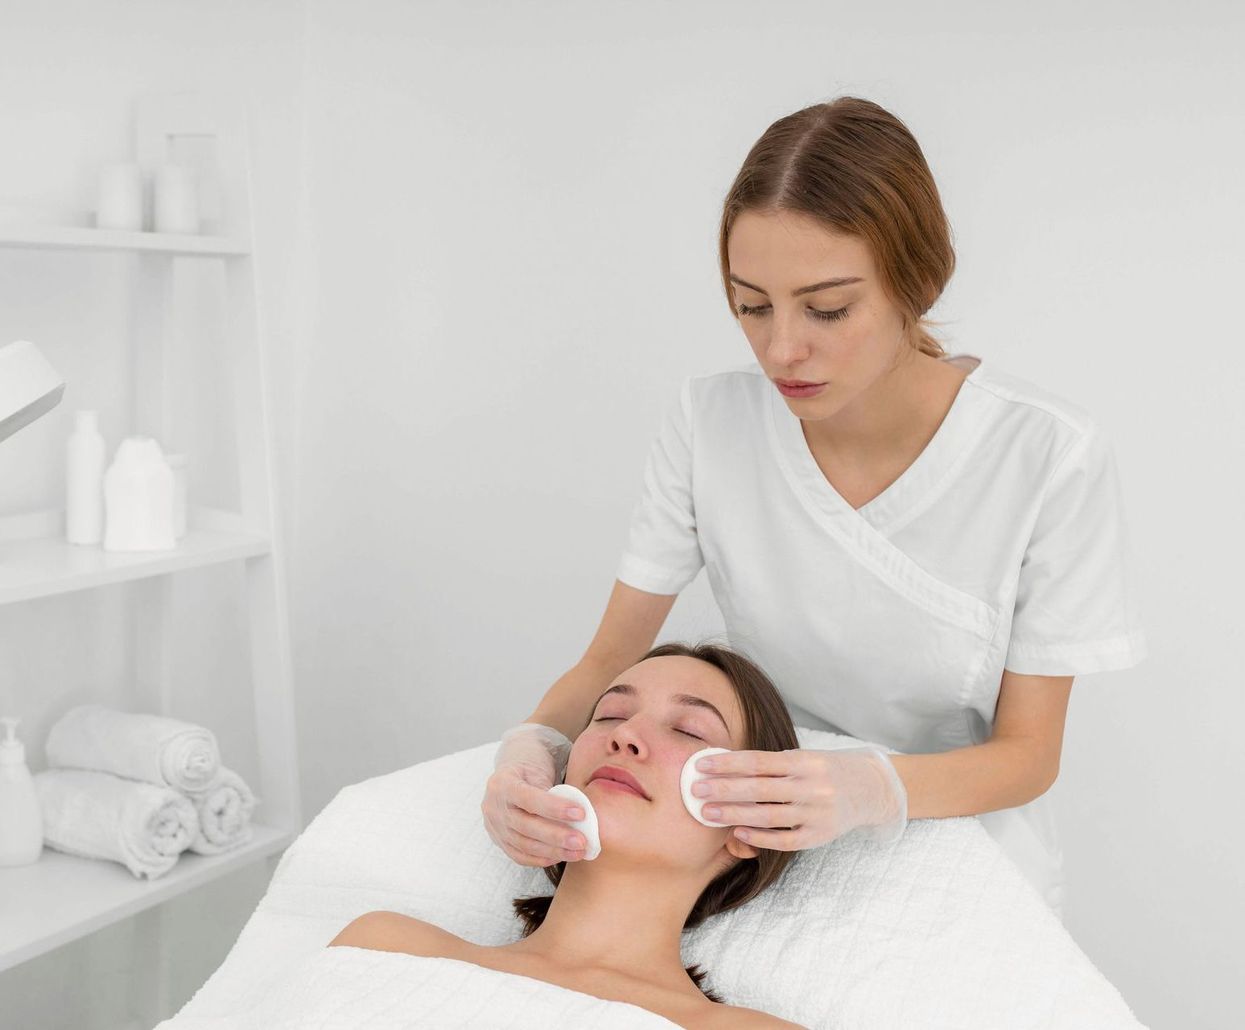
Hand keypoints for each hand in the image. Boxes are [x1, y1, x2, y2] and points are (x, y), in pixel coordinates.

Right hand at [481, 722, 590, 866]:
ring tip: (578, 851)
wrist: (510, 775)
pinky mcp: (499, 841)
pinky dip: (542, 859)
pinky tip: (561, 856)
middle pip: (526, 826)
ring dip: (554, 851)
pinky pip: (520, 856)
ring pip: (524, 845)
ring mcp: (494, 827)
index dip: (555, 808)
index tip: (580, 813)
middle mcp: (493, 807)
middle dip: (556, 836)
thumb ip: (552, 791)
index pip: (530, 799)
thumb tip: (577, 816)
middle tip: (582, 841)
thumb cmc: (529, 768)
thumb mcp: (538, 769)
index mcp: (502, 783)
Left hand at [691, 746, 907, 850]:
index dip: (728, 763)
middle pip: (759, 789)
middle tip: (695, 790)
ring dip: (734, 814)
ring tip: (708, 812)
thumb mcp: (804, 758)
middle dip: (724, 789)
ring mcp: (817, 813)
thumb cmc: (826, 770)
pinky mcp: (820, 835)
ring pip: (768, 816)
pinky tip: (738, 832)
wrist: (872, 788)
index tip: (701, 765)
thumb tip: (726, 767)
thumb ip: (772, 765)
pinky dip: (760, 837)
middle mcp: (812, 786)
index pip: (759, 761)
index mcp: (805, 761)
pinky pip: (785, 839)